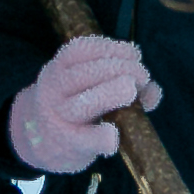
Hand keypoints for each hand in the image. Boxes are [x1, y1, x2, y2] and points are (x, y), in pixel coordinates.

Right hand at [7, 35, 157, 173]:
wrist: (41, 140)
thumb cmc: (74, 106)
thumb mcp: (87, 85)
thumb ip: (122, 81)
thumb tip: (153, 90)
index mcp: (59, 69)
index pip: (80, 50)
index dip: (111, 48)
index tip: (134, 53)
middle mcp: (54, 91)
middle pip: (84, 75)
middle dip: (120, 69)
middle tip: (143, 75)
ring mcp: (59, 119)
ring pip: (82, 105)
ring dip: (112, 94)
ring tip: (133, 92)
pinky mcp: (68, 144)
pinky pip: (85, 140)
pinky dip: (102, 137)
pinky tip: (114, 135)